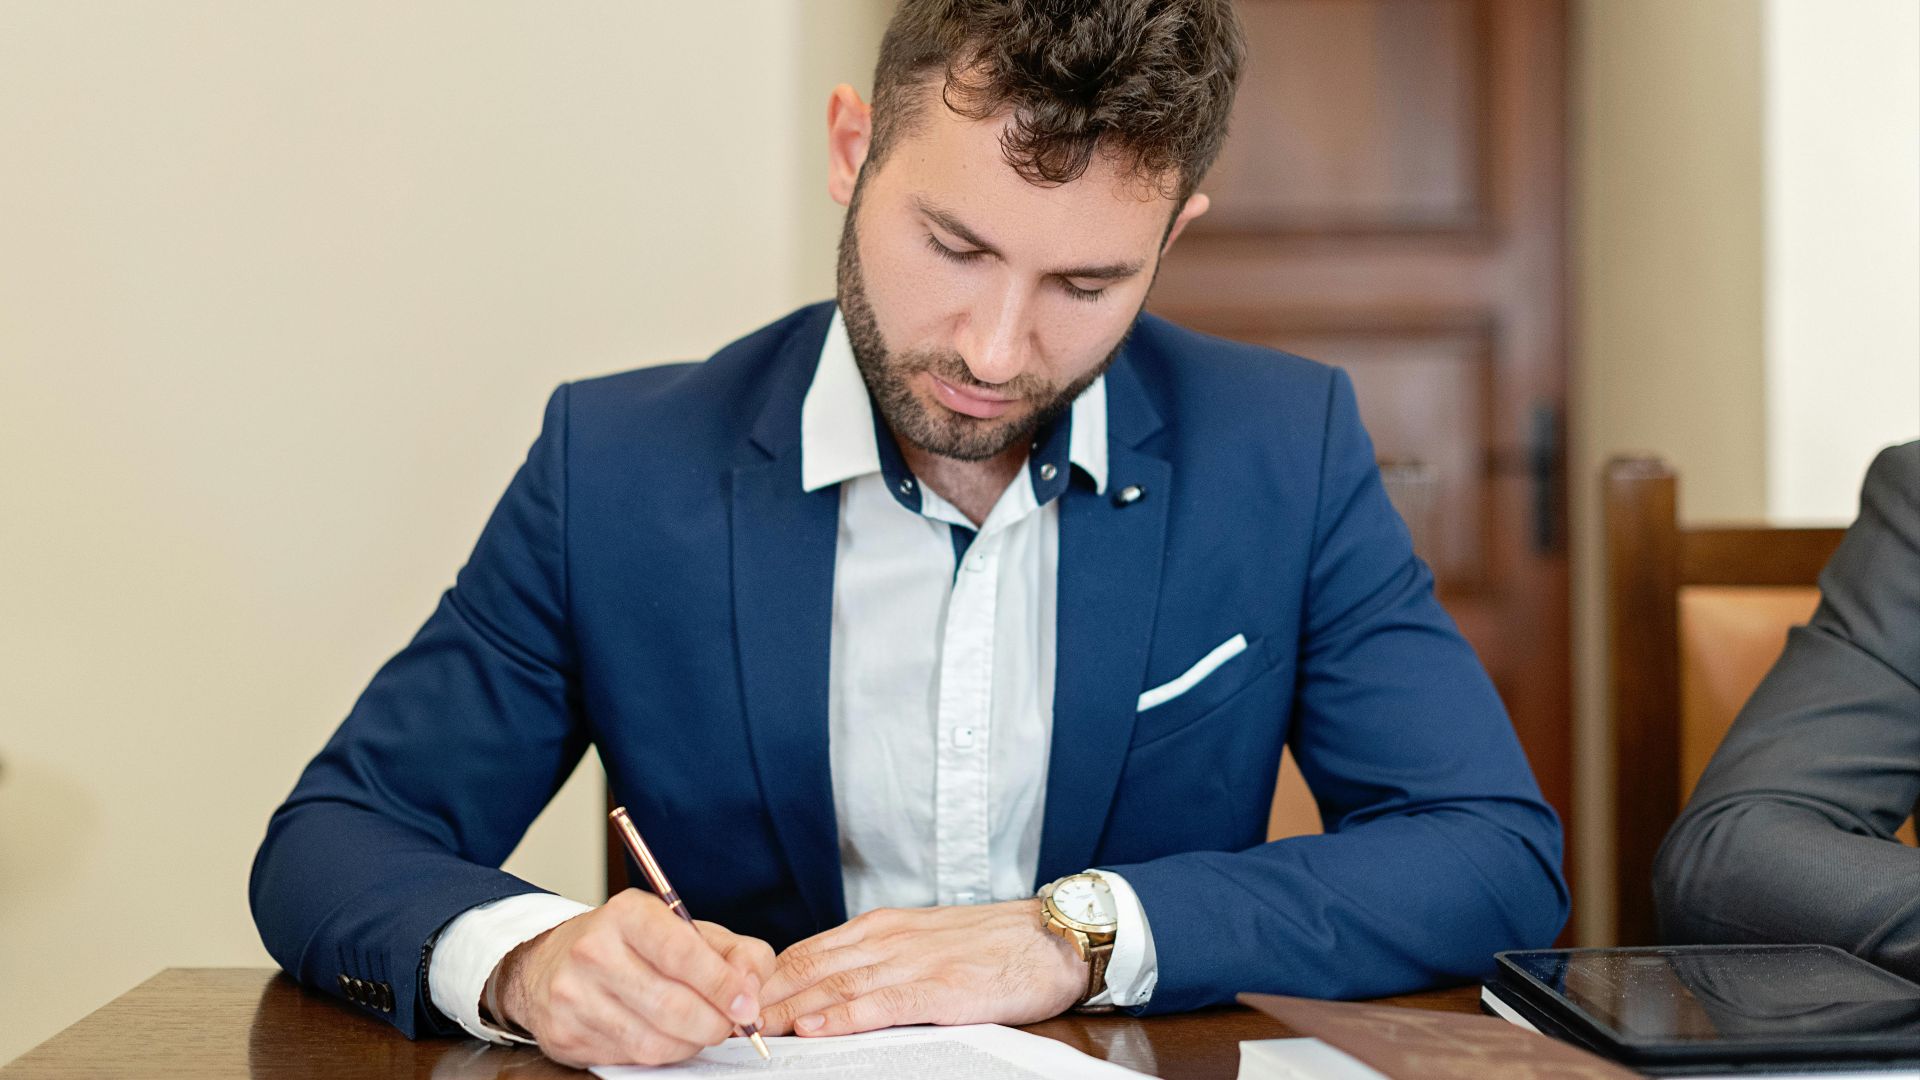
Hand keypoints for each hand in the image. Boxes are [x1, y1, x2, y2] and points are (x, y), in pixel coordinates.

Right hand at [487, 889, 775, 1066]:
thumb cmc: (631, 945)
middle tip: (730, 1024)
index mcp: (627, 914)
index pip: (682, 953)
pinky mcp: (565, 1034)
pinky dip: (660, 1054)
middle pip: (671, 1006)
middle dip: (714, 1023)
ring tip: (699, 1029)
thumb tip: (752, 991)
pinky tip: (664, 1035)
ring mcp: (574, 996)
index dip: (723, 984)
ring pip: (653, 1041)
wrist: (552, 964)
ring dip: (690, 1043)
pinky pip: (631, 1059)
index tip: (747, 1004)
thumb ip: (734, 953)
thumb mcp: (686, 930)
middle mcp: (593, 951)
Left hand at [757, 900, 1086, 1036]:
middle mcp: (888, 939)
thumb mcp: (923, 941)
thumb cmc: (990, 945)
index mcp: (881, 927)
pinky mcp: (942, 989)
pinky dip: (843, 1018)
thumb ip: (877, 960)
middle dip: (764, 998)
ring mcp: (914, 962)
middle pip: (809, 969)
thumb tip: (826, 990)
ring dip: (789, 1011)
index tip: (732, 1003)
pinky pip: (882, 1004)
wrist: (1052, 937)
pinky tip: (815, 1030)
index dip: (766, 980)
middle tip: (725, 1022)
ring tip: (752, 1031)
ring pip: (835, 987)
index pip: (806, 952)